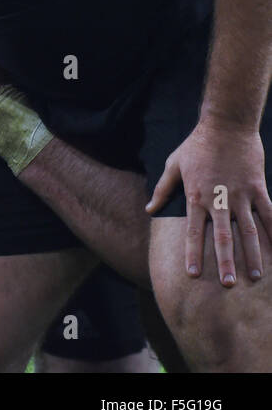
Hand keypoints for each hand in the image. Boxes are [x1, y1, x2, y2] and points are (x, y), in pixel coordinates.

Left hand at [147, 121, 271, 285]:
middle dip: (225, 262)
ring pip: (248, 231)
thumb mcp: (173, 165)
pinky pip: (270, 213)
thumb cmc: (196, 146)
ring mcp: (240, 195)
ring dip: (253, 254)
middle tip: (229, 284)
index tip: (193, 274)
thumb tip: (149, 209)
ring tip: (256, 275)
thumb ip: (162, 190)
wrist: (225, 125)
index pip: (192, 232)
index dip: (193, 254)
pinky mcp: (258, 188)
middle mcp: (218, 200)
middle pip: (223, 237)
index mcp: (196, 197)